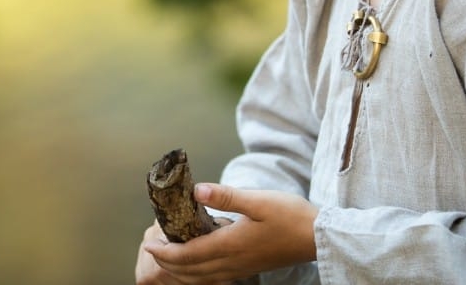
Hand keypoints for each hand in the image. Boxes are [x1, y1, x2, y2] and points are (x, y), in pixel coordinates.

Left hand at [139, 184, 318, 283]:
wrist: (316, 237)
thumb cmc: (290, 216)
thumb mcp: (258, 201)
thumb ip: (226, 196)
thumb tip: (196, 190)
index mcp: (230, 245)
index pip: (189, 255)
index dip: (165, 252)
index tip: (149, 244)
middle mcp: (232, 262)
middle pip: (191, 271)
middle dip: (168, 264)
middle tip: (152, 249)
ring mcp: (240, 268)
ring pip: (202, 278)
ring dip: (181, 270)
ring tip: (168, 257)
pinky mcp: (247, 268)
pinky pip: (214, 277)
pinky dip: (197, 273)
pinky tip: (196, 263)